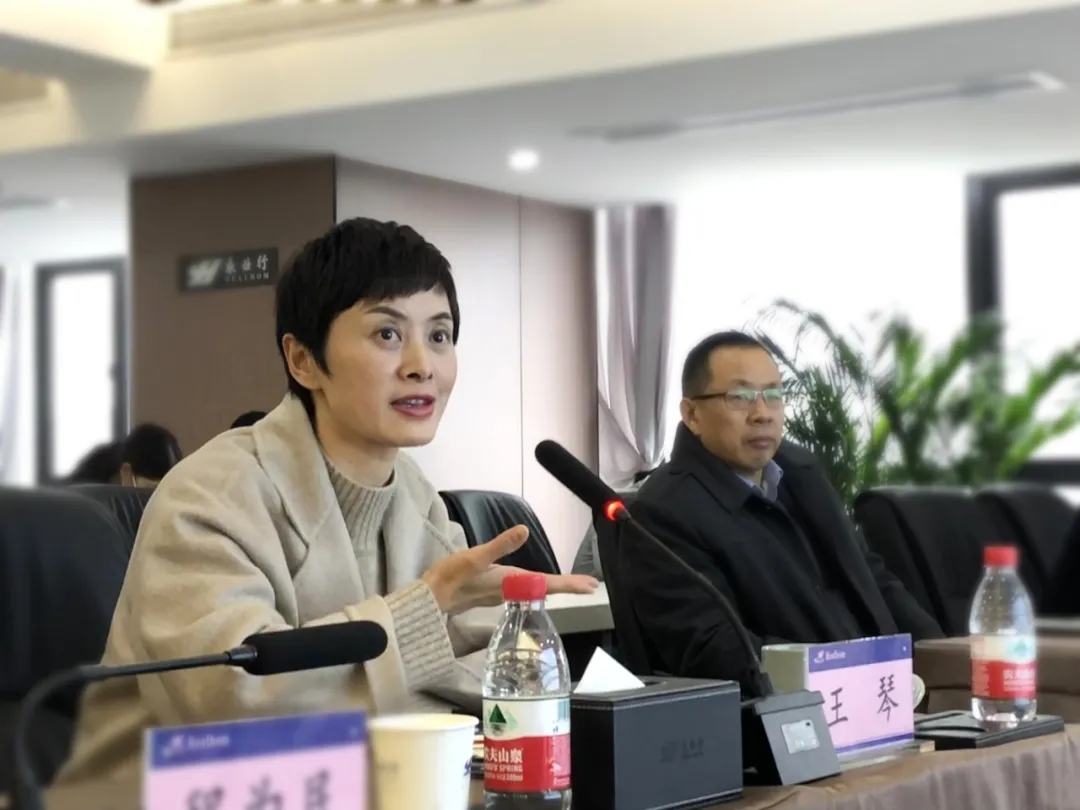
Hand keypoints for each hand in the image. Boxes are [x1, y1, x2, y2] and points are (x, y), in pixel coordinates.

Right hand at [421, 525, 598, 613]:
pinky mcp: (492, 590)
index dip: (569, 585)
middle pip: (545, 589)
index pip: (546, 585)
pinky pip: (523, 590)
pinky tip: (538, 585)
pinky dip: (537, 586)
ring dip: (555, 587)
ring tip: (574, 584)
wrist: (428, 600)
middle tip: (591, 585)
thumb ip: (499, 545)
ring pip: (535, 590)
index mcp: (509, 582)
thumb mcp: (473, 557)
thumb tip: (524, 531)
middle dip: (568, 586)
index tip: (591, 586)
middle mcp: (509, 591)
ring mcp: (501, 593)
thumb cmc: (449, 578)